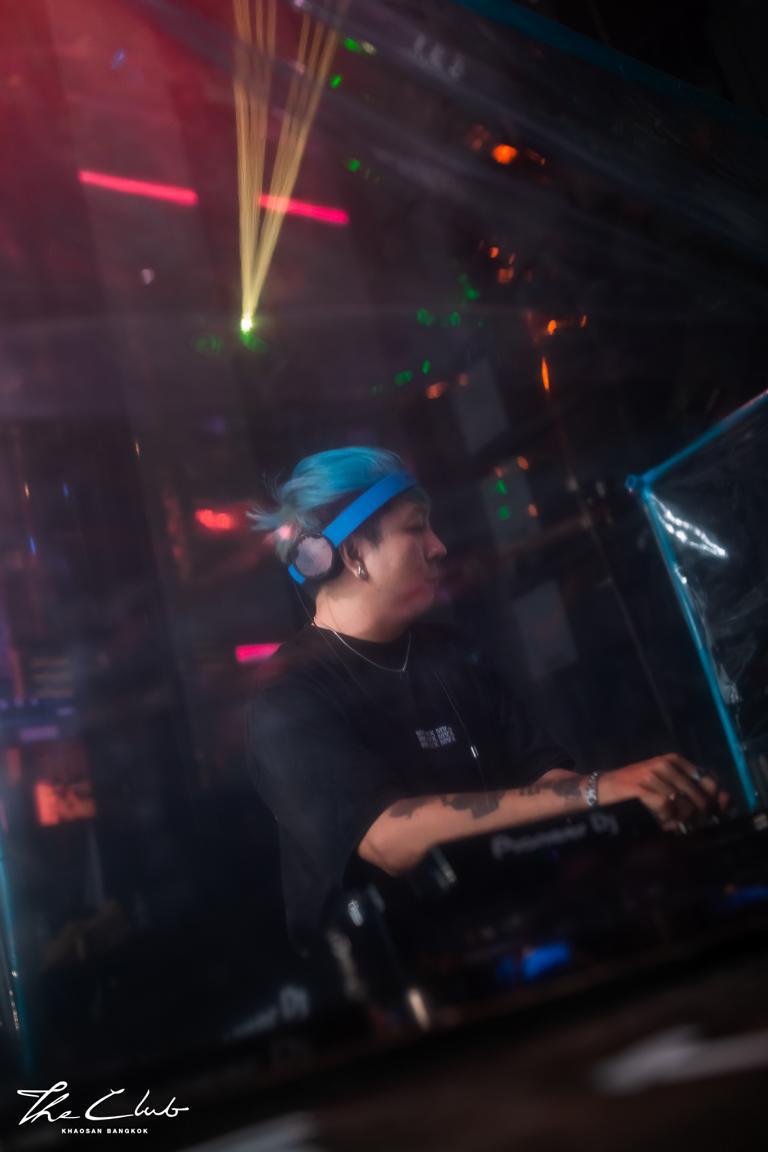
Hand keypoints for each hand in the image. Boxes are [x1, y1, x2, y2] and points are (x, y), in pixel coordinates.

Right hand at [598, 753, 730, 831]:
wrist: (601, 789)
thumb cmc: (636, 791)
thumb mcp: (665, 787)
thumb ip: (692, 794)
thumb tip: (722, 806)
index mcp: (675, 760)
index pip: (710, 782)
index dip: (714, 803)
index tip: (707, 817)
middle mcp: (666, 764)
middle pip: (700, 798)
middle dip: (696, 818)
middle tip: (682, 825)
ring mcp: (653, 774)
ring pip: (684, 807)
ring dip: (677, 821)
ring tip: (666, 822)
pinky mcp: (641, 787)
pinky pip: (666, 808)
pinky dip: (664, 820)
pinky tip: (656, 820)